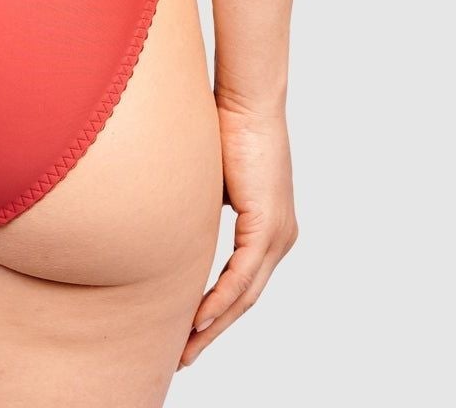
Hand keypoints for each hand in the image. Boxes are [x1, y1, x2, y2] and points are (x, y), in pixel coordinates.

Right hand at [179, 102, 297, 367]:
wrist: (246, 101)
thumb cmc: (226, 129)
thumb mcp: (210, 183)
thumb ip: (199, 212)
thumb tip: (174, 228)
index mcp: (270, 228)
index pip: (243, 283)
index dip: (217, 311)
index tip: (189, 331)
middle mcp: (281, 238)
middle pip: (245, 299)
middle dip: (213, 331)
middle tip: (185, 356)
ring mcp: (278, 234)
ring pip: (244, 295)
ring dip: (213, 325)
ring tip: (186, 348)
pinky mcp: (268, 226)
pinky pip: (242, 276)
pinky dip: (220, 299)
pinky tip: (199, 319)